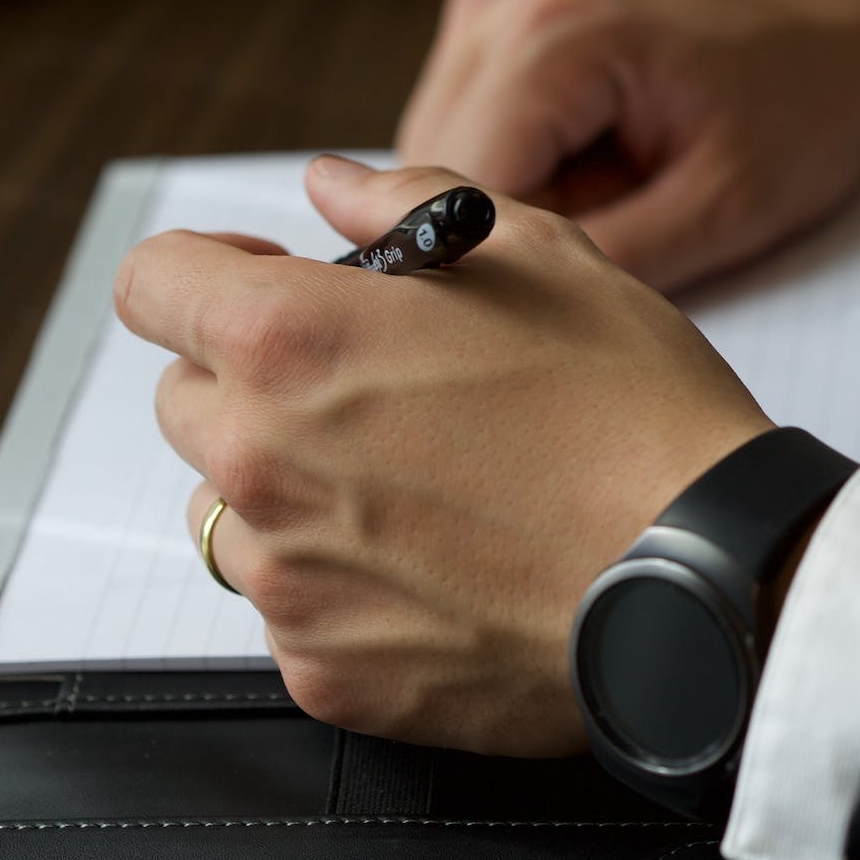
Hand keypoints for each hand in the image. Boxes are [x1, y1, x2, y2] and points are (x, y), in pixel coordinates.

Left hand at [114, 155, 772, 754]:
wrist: (707, 574)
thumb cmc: (634, 408)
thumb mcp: (539, 254)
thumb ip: (405, 204)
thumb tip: (331, 185)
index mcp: (292, 340)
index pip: (152, 283)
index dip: (208, 271)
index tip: (266, 285)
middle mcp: (262, 462)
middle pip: (185, 402)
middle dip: (256, 381)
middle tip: (375, 388)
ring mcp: (289, 581)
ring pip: (229, 514)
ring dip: (290, 489)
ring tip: (414, 487)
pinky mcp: (329, 675)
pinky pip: (293, 613)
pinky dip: (343, 586)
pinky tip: (442, 567)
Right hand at [397, 0, 859, 292]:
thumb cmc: (810, 89)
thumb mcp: (726, 208)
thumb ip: (606, 265)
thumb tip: (503, 321)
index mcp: (554, 36)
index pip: (451, 201)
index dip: (495, 275)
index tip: (560, 309)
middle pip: (426, 174)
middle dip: (499, 235)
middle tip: (608, 248)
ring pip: (436, 150)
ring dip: (506, 198)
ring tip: (616, 191)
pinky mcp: (498, 3)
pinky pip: (469, 114)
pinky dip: (520, 157)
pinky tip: (598, 159)